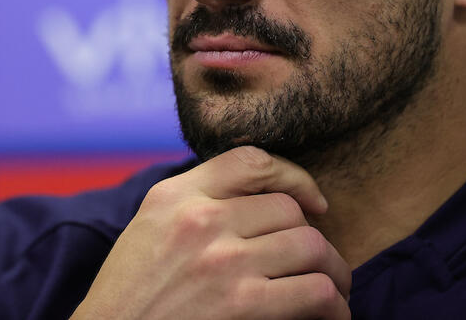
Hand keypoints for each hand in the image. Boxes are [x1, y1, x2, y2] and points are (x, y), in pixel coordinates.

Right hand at [70, 146, 351, 319]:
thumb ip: (195, 203)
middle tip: (321, 261)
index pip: (251, 161)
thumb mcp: (150, 228)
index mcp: (174, 196)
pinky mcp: (242, 304)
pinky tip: (333, 313)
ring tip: (335, 287)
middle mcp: (200, 219)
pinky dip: (334, 303)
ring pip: (311, 246)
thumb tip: (260, 198)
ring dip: (333, 270)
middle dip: (313, 235)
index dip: (294, 176)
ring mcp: (223, 261)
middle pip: (288, 209)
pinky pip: (314, 290)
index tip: (313, 202)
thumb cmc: (130, 295)